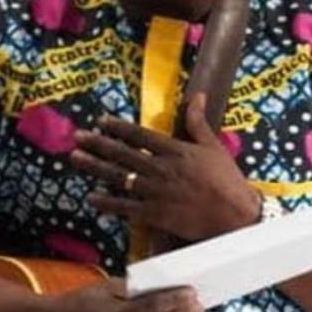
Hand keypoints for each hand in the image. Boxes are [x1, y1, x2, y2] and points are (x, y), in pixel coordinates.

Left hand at [71, 93, 260, 241]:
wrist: (236, 215)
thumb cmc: (227, 180)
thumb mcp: (214, 147)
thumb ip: (198, 122)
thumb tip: (197, 96)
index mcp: (175, 150)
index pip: (140, 135)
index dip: (118, 127)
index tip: (100, 121)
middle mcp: (161, 168)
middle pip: (123, 153)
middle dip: (97, 144)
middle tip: (77, 137)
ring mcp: (156, 191)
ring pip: (119, 177)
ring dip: (95, 167)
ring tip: (75, 159)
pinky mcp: (155, 214)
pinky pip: (125, 207)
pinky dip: (107, 202)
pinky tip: (91, 197)